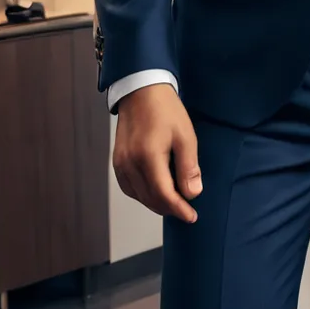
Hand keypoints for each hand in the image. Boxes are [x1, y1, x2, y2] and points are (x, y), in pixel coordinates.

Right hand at [114, 84, 201, 223]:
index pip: (164, 195)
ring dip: (157, 203)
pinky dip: (143, 195)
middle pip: (151, 199)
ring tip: (174, 202)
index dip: (179, 209)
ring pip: (139, 196)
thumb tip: (192, 194)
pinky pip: (129, 188)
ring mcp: (120, 163)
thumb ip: (189, 167)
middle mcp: (130, 163)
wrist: (141, 91)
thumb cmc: (165, 110)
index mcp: (148, 156)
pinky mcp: (117, 162)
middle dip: (170, 208)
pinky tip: (156, 192)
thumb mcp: (185, 136)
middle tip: (187, 210)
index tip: (192, 217)